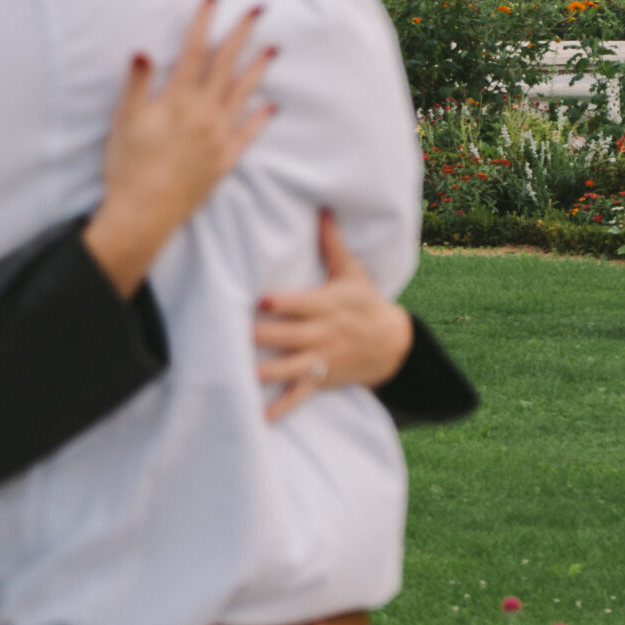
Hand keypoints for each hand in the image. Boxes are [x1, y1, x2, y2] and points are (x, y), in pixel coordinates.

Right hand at [80, 0, 276, 297]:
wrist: (144, 213)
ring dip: (258, 69)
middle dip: (241, 34)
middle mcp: (204, 114)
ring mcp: (219, 137)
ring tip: (273, 48)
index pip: (194, 50)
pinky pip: (248, 134)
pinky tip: (271, 106)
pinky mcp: (225, 160)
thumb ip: (137, 84)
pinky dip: (260, 118)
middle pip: (226, 65)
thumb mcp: (124, 120)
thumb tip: (143, 50)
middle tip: (257, 9)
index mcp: (178, 99)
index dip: (204, 20)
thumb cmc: (128, 165)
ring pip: (243, 94)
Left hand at [254, 212, 413, 420]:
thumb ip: (331, 243)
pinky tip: (260, 418)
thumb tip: (322, 206)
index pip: (302, 304)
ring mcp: (322, 359)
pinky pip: (300, 396)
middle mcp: (324, 333)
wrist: (394, 345)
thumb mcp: (353, 272)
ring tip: (238, 374)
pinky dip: (282, 408)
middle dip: (262, 337)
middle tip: (231, 336)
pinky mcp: (321, 379)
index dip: (283, 304)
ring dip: (264, 373)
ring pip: (290, 368)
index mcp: (328, 304)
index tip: (260, 301)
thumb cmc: (365, 302)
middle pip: (289, 336)